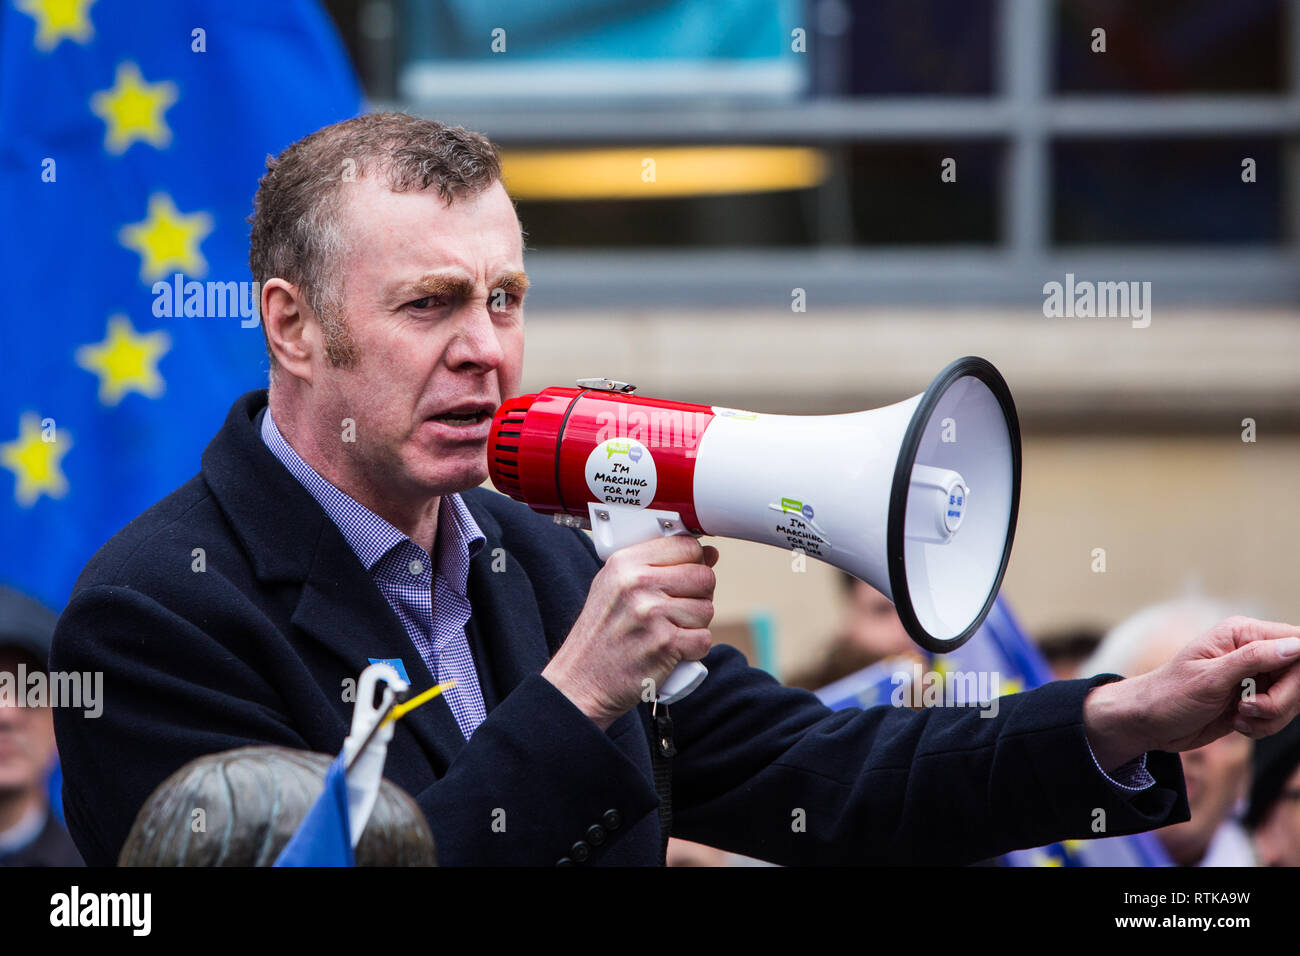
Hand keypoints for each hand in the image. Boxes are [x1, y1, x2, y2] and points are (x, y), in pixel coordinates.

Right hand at [542, 535, 718, 730]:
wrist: (581, 681)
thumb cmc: (602, 634)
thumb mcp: (615, 587)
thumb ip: (658, 566)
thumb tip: (710, 554)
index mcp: (625, 563)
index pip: (687, 546)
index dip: (694, 563)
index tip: (682, 579)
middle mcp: (637, 584)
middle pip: (703, 577)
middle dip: (698, 596)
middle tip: (675, 611)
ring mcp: (651, 614)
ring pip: (706, 609)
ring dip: (694, 625)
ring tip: (667, 632)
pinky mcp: (664, 644)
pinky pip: (703, 639)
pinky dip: (692, 650)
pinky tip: (670, 651)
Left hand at [1084, 616, 1299, 771]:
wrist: (1149, 722)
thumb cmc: (1170, 695)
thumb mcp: (1211, 677)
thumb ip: (1254, 659)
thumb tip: (1296, 645)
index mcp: (1242, 633)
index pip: (1296, 641)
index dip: (1298, 667)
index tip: (1281, 690)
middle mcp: (1253, 652)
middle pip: (1299, 676)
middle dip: (1281, 701)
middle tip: (1249, 709)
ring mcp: (1255, 677)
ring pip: (1292, 699)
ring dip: (1271, 717)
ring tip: (1239, 717)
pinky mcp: (1254, 700)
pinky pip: (1279, 716)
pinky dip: (1264, 726)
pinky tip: (1237, 724)